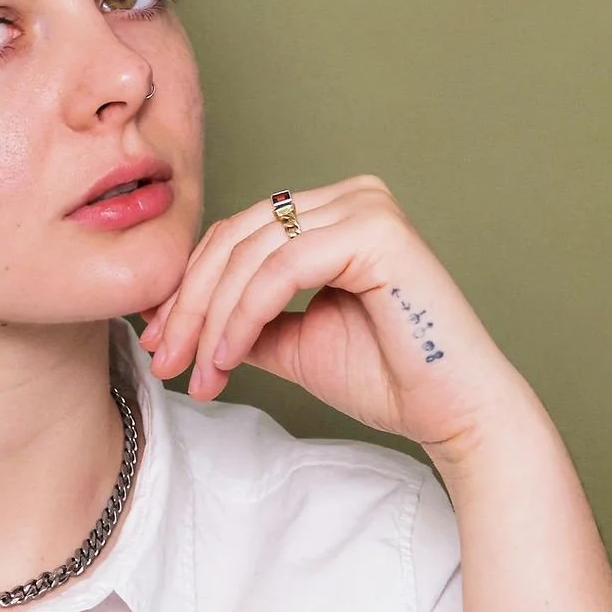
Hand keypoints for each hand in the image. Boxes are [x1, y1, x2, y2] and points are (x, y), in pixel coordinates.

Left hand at [139, 174, 530, 462]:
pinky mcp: (376, 232)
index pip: (238, 233)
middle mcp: (351, 197)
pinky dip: (243, 316)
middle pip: (236, 236)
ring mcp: (366, 206)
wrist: (452, 414)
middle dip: (189, 303)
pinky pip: (281, 269)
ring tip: (198, 373)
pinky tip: (228, 358)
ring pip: (251, 253)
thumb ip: (241, 318)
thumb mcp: (291, 341)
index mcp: (334, 213)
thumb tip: (172, 315)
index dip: (188, 286)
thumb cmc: (387, 378)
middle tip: (164, 360)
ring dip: (210, 318)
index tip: (158, 340)